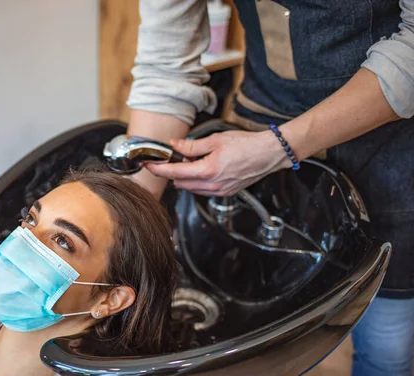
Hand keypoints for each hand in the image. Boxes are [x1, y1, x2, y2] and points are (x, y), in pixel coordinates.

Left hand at [145, 130, 292, 195]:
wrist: (270, 154)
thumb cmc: (246, 144)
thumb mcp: (215, 140)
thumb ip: (191, 146)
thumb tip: (174, 146)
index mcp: (208, 171)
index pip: (174, 173)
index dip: (158, 169)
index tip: (147, 165)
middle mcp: (212, 185)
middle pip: (180, 183)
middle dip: (171, 173)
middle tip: (168, 159)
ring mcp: (219, 191)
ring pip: (190, 189)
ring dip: (184, 178)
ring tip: (188, 162)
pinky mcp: (225, 193)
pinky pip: (202, 190)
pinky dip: (196, 181)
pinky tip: (201, 169)